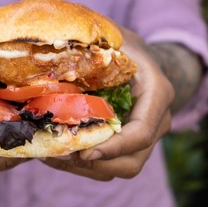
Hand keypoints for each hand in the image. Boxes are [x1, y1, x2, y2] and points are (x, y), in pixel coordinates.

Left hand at [41, 28, 173, 180]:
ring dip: (83, 168)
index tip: (82, 151)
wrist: (141, 58)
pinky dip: (82, 165)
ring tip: (50, 154)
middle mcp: (157, 121)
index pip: (141, 133)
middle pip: (132, 161)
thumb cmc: (124, 45)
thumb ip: (94, 46)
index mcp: (156, 93)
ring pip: (119, 169)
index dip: (112, 147)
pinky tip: (55, 153)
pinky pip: (109, 166)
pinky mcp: (129, 146)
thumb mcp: (113, 38)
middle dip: (94, 163)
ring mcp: (145, 137)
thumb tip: (55, 49)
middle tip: (59, 152)